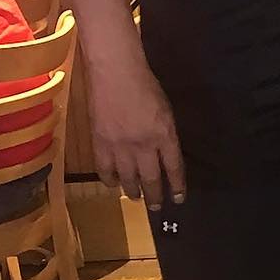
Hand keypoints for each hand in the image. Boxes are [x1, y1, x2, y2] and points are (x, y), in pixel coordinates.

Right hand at [88, 58, 184, 209]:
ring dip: (133, 191)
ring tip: (136, 198)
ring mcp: (120, 145)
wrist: (115, 72)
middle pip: (151, 178)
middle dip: (155, 196)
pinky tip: (113, 184)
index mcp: (165, 135)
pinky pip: (104, 169)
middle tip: (157, 207)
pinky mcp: (100, 142)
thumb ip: (166, 134)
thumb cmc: (145, 86)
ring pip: (128, 178)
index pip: (174, 168)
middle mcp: (144, 145)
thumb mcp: (166, 111)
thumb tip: (166, 155)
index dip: (177, 185)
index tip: (179, 198)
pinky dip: (109, 179)